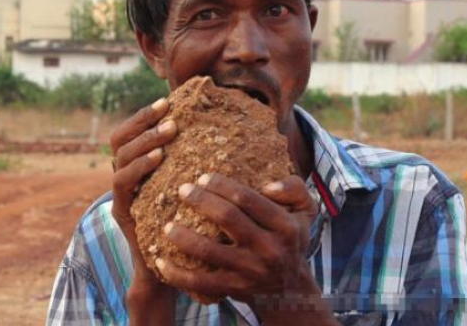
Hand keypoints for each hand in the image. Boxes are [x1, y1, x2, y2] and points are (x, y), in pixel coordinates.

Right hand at [109, 98, 177, 314]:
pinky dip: (138, 167)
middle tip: (169, 114)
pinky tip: (158, 159)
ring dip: (144, 141)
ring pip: (119, 158)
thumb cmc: (191, 222)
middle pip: (120, 140)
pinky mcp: (121, 212)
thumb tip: (223, 131)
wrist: (174, 266)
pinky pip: (121, 184)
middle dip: (142, 122)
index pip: (131, 133)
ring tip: (169, 131)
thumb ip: (194, 162)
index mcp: (138, 168)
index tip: (167, 102)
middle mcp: (125, 178)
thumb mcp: (190, 186)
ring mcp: (120, 195)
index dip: (144, 116)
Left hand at [155, 173, 319, 304]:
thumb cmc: (291, 240)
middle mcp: (269, 249)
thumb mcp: (305, 212)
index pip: (249, 199)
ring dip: (183, 237)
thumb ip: (294, 189)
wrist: (290, 290)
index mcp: (285, 226)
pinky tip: (161, 261)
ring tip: (167, 225)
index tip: (202, 177)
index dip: (222, 185)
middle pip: (227, 218)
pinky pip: (200, 283)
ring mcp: (250, 272)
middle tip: (182, 190)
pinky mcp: (234, 289)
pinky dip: (178, 274)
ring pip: (209, 251)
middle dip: (201, 200)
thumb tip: (268, 185)